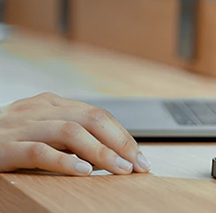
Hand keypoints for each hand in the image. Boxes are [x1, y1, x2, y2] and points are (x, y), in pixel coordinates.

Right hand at [0, 93, 150, 175]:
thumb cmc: (8, 142)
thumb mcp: (41, 132)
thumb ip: (72, 137)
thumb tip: (115, 156)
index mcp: (52, 103)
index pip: (99, 115)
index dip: (124, 137)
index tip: (142, 159)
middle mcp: (39, 108)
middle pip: (92, 119)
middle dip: (120, 143)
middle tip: (138, 166)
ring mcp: (21, 125)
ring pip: (70, 131)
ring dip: (101, 152)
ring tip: (119, 170)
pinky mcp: (4, 146)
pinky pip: (38, 150)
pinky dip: (63, 161)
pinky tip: (82, 172)